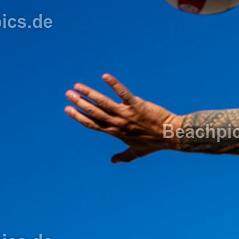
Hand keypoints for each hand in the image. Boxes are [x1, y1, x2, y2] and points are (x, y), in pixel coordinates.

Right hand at [64, 74, 182, 163]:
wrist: (171, 135)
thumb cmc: (154, 143)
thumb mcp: (136, 152)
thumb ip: (123, 156)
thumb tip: (113, 161)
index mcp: (115, 132)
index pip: (92, 124)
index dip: (79, 116)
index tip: (67, 109)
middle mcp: (118, 123)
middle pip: (94, 112)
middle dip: (79, 103)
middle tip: (68, 93)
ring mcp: (127, 114)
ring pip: (103, 103)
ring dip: (89, 93)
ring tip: (77, 86)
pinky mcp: (137, 105)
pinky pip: (123, 93)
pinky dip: (114, 84)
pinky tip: (105, 76)